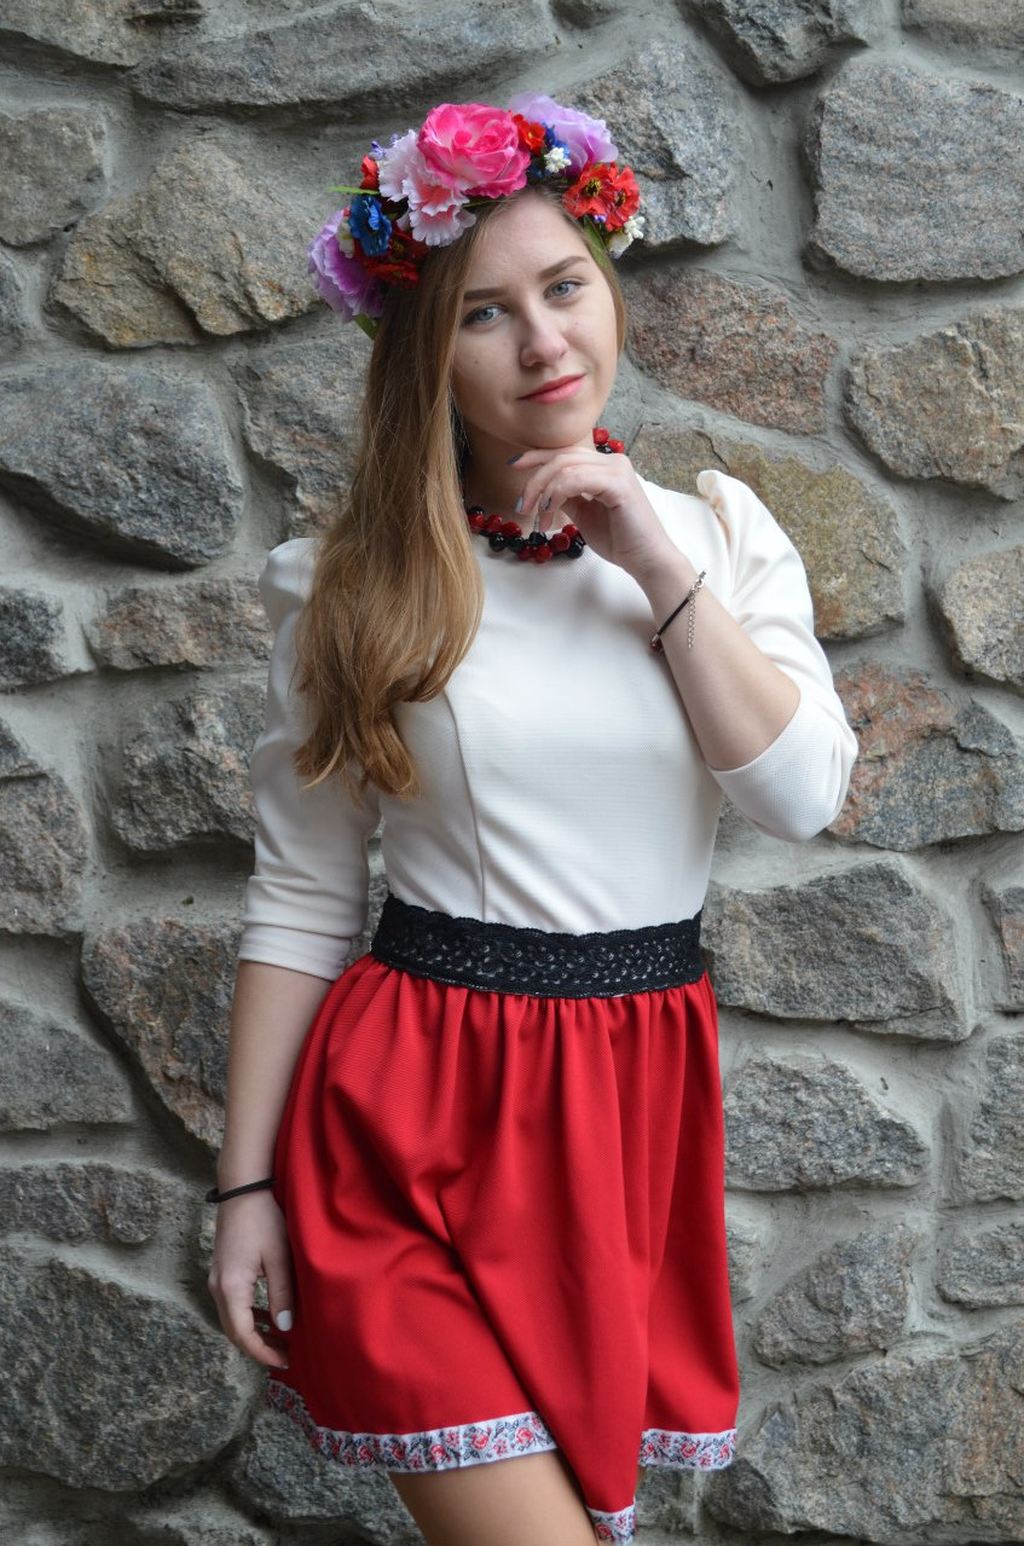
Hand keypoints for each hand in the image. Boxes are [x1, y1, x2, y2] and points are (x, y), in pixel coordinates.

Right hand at [206, 1190, 293, 1369]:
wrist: (242, 1191)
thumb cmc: (263, 1220)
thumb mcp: (278, 1257)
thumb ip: (282, 1294)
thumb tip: (285, 1327)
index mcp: (231, 1288)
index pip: (243, 1334)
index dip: (263, 1352)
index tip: (285, 1361)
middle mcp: (217, 1288)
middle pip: (233, 1332)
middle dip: (258, 1347)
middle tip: (285, 1356)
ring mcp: (216, 1280)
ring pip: (232, 1320)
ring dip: (253, 1333)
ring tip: (280, 1340)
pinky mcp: (221, 1272)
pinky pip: (232, 1305)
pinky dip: (249, 1317)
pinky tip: (268, 1316)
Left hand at [510, 444, 680, 579]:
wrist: (646, 560)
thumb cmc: (619, 540)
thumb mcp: (584, 514)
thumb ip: (568, 497)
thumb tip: (545, 491)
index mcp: (605, 465)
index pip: (565, 453)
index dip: (537, 456)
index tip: (513, 465)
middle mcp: (612, 461)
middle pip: (561, 457)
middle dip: (535, 480)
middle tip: (521, 506)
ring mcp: (617, 470)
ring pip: (565, 468)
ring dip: (544, 493)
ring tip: (539, 518)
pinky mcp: (618, 484)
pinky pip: (576, 480)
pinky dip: (557, 495)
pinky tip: (551, 513)